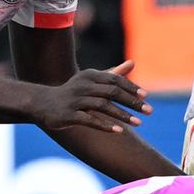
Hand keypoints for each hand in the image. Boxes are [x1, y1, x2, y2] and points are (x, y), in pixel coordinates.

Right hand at [33, 61, 152, 132]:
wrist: (44, 103)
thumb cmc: (74, 92)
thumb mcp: (92, 81)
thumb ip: (113, 73)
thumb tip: (133, 63)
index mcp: (90, 75)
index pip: (115, 80)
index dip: (131, 87)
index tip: (146, 96)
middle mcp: (83, 85)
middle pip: (112, 92)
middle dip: (132, 102)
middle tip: (149, 111)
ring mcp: (75, 100)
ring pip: (102, 106)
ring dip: (122, 115)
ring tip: (139, 123)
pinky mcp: (68, 115)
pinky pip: (89, 120)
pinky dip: (105, 125)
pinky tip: (119, 131)